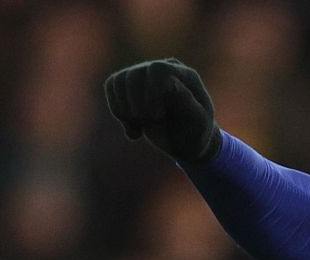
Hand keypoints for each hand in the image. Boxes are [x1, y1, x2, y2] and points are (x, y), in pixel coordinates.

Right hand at [103, 58, 220, 163]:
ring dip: (126, 110)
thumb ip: (187, 103)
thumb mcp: (198, 124)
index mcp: (185, 75)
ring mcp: (145, 73)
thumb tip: (171, 83)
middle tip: (151, 123)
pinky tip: (133, 127)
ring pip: (119, 81)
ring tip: (142, 127)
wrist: (186, 141)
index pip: (158, 70)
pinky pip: (111, 86)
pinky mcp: (130, 83)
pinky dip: (118, 110)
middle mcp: (164, 68)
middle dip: (137, 104)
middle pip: (134, 75)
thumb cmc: (196, 133)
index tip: (157, 116)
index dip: (151, 93)